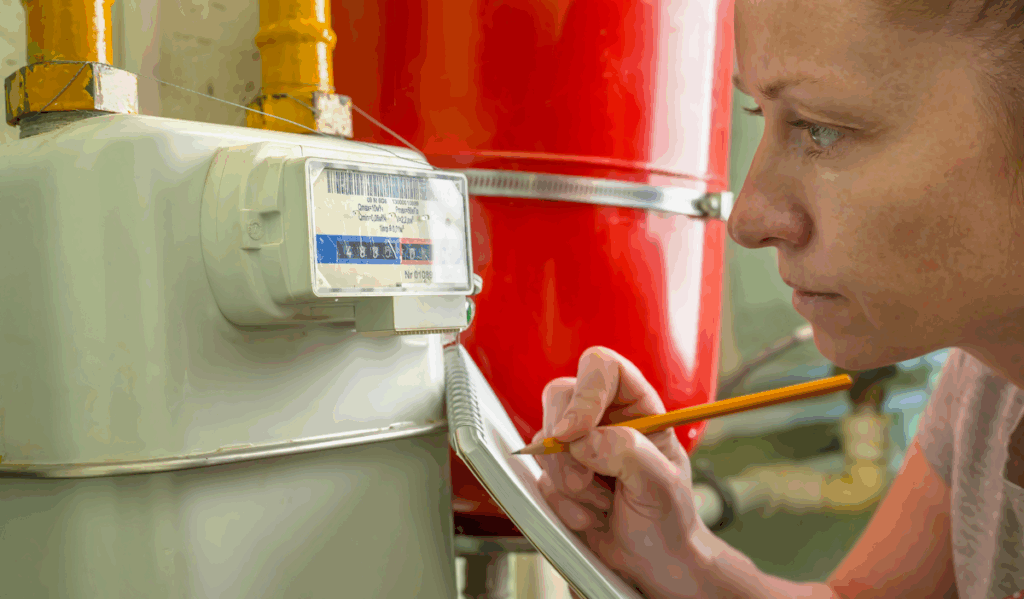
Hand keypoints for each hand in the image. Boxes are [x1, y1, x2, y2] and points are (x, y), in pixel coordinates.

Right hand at [535, 347, 715, 598]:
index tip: (575, 432)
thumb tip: (582, 441)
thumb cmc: (668, 519)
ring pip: (544, 441)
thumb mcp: (661, 483)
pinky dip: (562, 503)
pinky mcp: (558, 474)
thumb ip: (627, 453)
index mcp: (637, 407)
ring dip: (568, 482)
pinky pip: (540, 478)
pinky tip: (591, 515)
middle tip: (584, 479)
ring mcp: (577, 446)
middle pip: (560, 396)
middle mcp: (603, 419)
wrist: (654, 562)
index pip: (602, 368)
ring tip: (603, 503)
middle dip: (564, 444)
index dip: (584, 392)